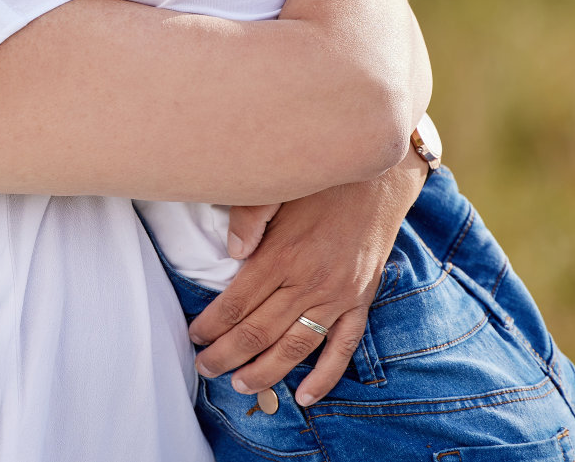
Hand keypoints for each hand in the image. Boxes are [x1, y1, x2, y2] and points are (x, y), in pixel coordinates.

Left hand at [186, 147, 427, 404]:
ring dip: (266, 372)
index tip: (194, 337)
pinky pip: (343, 347)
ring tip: (240, 385)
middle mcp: (310, 281)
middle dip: (227, 355)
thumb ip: (249, 217)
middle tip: (205, 368)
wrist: (379, 178)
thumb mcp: (279, 187)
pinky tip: (306, 397)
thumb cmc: (321, 182)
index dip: (212, 325)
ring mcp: (338, 296)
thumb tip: (230, 252)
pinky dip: (326, 376)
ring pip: (296, 347)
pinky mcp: (361, 301)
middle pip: (260, 331)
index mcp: (283, 254)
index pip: (238, 303)